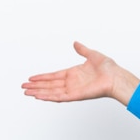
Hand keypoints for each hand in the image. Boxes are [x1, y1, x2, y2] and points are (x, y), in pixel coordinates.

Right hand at [22, 41, 139, 105]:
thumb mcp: (92, 55)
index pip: (54, 76)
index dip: (42, 77)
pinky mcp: (76, 95)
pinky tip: (38, 96)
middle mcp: (72, 82)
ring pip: (51, 91)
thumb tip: (76, 43)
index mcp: (74, 73)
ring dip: (38, 91)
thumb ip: (82, 50)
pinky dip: (48, 96)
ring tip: (26, 92)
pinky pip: (59, 97)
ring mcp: (73, 89)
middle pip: (49, 85)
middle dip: (36, 86)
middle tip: (23, 87)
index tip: (32, 78)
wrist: (116, 76)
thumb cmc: (108, 68)